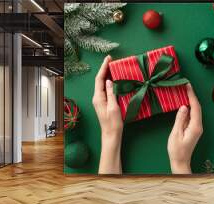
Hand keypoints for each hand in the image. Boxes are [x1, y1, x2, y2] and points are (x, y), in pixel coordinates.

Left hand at [93, 55, 122, 173]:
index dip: (103, 68)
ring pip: (103, 84)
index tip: (108, 58)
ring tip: (114, 67)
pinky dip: (110, 82)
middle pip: (100, 80)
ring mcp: (100, 100)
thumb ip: (110, 93)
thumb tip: (109, 81)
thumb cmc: (113, 123)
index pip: (99, 79)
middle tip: (112, 60)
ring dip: (108, 75)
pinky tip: (116, 80)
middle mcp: (97, 97)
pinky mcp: (104, 103)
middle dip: (105, 69)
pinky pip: (106, 89)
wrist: (111, 135)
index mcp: (98, 97)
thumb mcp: (113, 107)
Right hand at [167, 84, 202, 173]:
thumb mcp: (176, 134)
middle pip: (197, 107)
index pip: (195, 107)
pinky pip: (192, 115)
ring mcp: (197, 128)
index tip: (187, 85)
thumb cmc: (176, 150)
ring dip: (191, 101)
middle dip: (192, 96)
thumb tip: (184, 106)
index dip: (192, 95)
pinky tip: (184, 104)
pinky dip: (189, 108)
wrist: (180, 162)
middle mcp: (198, 126)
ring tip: (184, 91)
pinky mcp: (193, 129)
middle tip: (185, 85)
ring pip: (195, 111)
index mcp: (195, 126)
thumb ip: (180, 119)